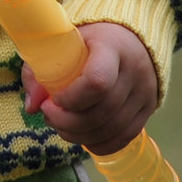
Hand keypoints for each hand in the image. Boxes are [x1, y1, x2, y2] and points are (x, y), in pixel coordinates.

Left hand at [22, 22, 158, 154]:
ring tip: (60, 126)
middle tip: (48, 115)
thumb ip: (39, 71)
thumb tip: (32, 107)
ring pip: (113, 129)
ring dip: (80, 135)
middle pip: (103, 111)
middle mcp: (134, 71)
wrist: (127, 37)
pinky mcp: (149, 109)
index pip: (97, 81)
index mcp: (111, 47)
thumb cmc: (85, 40)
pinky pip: (126, 137)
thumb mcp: (59, 44)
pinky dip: (100, 144)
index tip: (53, 98)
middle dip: (68, 122)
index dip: (71, 98)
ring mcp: (145, 92)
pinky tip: (81, 137)